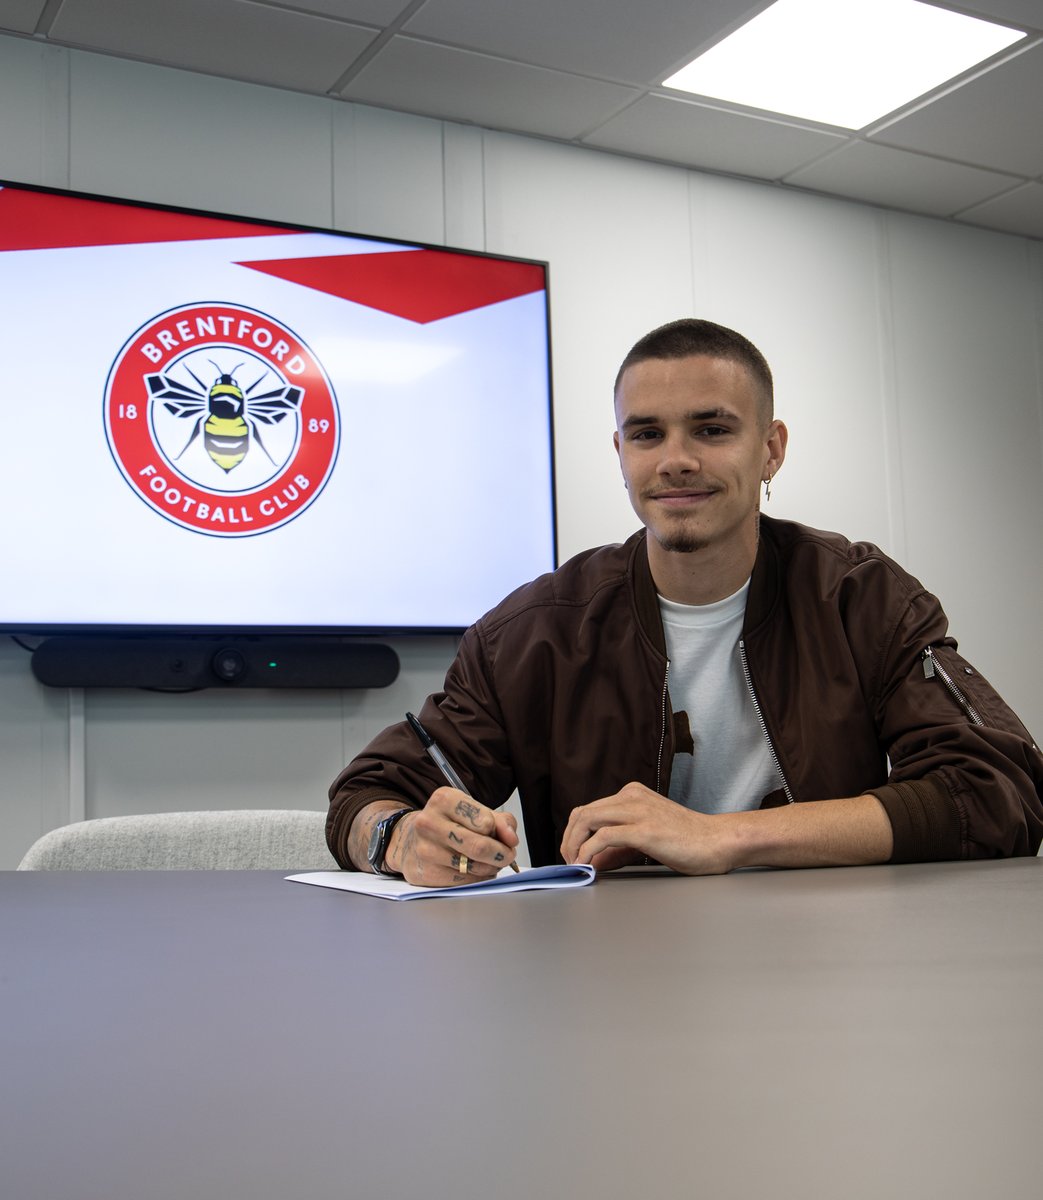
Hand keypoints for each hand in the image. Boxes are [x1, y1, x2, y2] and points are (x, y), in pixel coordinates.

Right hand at [386, 787, 518, 886]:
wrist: (409, 840)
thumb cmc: (448, 824)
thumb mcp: (473, 811)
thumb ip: (500, 821)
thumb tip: (511, 839)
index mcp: (444, 800)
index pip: (486, 821)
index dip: (501, 832)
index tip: (504, 837)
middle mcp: (429, 823)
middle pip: (480, 846)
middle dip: (501, 854)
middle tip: (507, 855)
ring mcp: (424, 850)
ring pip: (473, 867)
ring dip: (490, 868)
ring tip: (489, 862)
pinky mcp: (424, 873)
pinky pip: (463, 882)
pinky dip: (476, 878)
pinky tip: (473, 870)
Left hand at [560, 782, 731, 874]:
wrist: (717, 841)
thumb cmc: (687, 841)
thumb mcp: (646, 837)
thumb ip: (618, 847)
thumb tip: (592, 861)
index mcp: (632, 794)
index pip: (588, 809)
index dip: (573, 833)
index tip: (572, 854)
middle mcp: (631, 797)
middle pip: (582, 813)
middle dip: (568, 840)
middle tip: (569, 862)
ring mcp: (638, 811)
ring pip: (587, 820)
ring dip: (574, 845)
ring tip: (575, 865)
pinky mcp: (644, 829)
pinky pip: (603, 837)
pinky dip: (588, 851)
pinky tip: (588, 864)